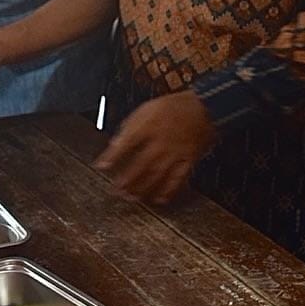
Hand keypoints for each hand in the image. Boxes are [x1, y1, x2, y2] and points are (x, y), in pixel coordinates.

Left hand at [93, 90, 214, 203]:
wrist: (203, 107)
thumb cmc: (173, 108)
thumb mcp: (146, 110)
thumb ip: (130, 127)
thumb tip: (116, 142)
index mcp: (149, 126)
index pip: (126, 143)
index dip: (112, 156)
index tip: (101, 167)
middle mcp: (161, 141)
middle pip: (140, 164)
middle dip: (127, 179)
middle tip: (116, 190)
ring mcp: (175, 152)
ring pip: (157, 174)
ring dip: (143, 187)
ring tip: (132, 197)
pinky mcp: (189, 160)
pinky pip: (178, 178)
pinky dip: (168, 190)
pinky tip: (160, 198)